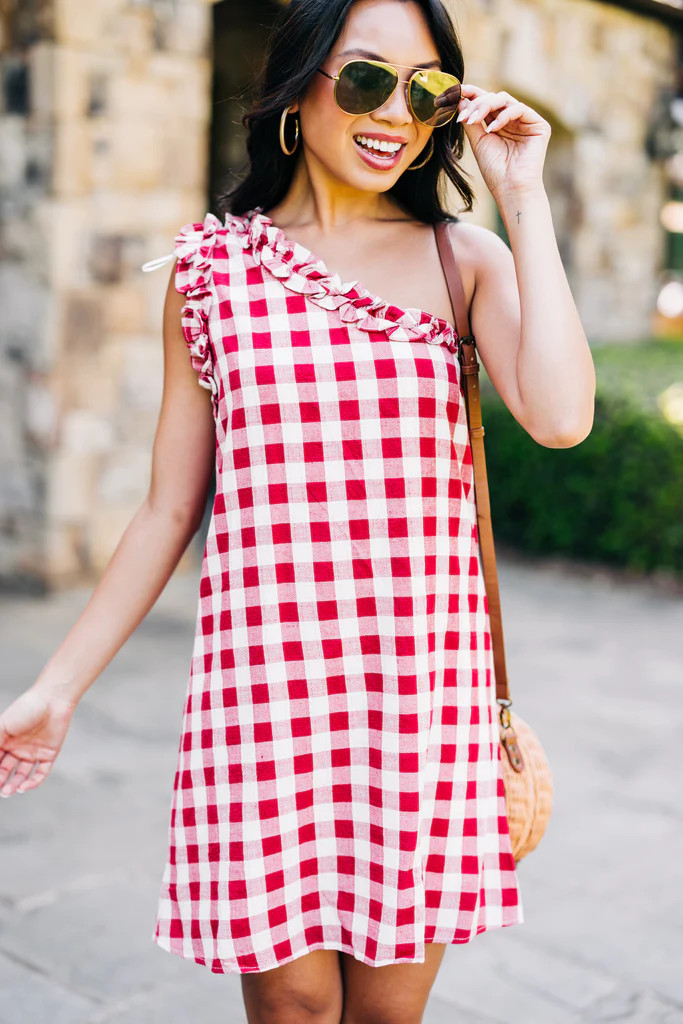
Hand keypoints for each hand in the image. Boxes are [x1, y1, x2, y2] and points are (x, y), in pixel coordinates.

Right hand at [0, 687, 76, 795]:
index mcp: (5, 741)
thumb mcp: (3, 727)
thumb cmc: (25, 708)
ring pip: (22, 774)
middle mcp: (18, 748)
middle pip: (6, 770)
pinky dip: (33, 782)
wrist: (53, 700)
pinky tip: (25, 787)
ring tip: (9, 791)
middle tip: (0, 789)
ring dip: (15, 784)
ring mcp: (33, 752)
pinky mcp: (49, 754)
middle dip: (1, 781)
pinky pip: (41, 772)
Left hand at [435, 83, 550, 198]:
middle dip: (476, 103)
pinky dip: (503, 116)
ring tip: (473, 120)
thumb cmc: (495, 171)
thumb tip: (462, 98)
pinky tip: (492, 130)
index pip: (485, 102)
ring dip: (485, 106)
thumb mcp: (478, 142)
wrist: (511, 189)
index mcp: (499, 124)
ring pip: (504, 99)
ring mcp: (526, 121)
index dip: (471, 94)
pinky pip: (519, 109)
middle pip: (493, 98)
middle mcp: (513, 120)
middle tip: (463, 116)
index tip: (454, 92)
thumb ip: (471, 120)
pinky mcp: (539, 125)